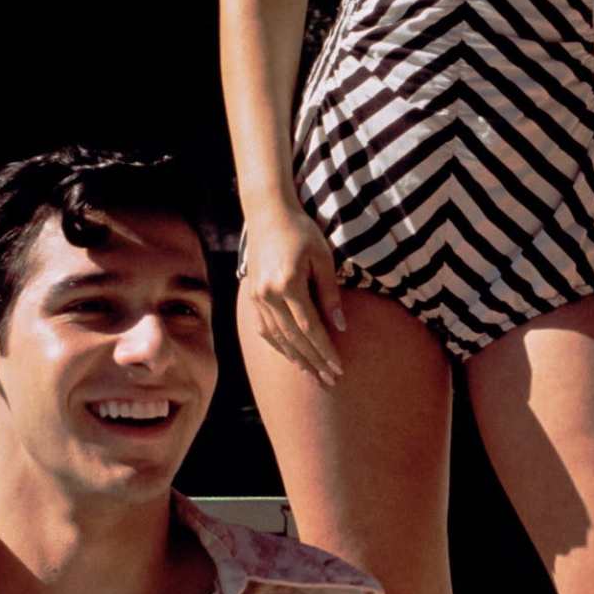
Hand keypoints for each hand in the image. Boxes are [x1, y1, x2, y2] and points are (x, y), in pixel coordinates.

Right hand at [238, 205, 349, 387]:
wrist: (267, 213)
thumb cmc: (301, 231)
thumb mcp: (323, 257)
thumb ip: (330, 293)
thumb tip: (340, 326)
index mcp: (288, 284)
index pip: (310, 328)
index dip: (325, 350)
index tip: (339, 367)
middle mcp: (269, 295)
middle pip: (294, 339)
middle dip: (313, 362)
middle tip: (330, 380)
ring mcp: (257, 297)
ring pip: (277, 338)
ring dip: (296, 358)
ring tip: (312, 374)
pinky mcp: (252, 295)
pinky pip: (265, 329)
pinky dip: (278, 345)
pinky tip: (290, 356)